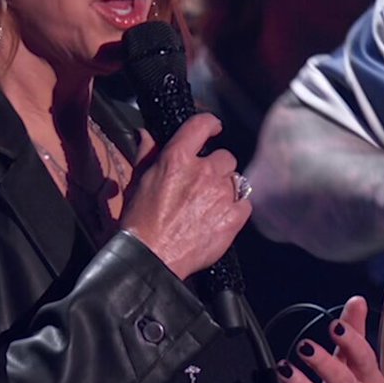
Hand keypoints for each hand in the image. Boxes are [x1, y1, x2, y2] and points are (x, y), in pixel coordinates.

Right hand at [120, 112, 249, 278]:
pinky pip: (245, 203)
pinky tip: (220, 215)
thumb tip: (146, 134)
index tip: (213, 128)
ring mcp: (222, 195)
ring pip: (236, 179)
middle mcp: (204, 172)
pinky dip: (236, 207)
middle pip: (225, 156)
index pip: (202, 125)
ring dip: (226, 187)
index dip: (210, 123)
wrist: (151, 258)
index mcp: (177, 159)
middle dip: (215, 167)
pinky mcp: (233, 217)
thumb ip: (146, 152)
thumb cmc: (140, 222)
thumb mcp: (137, 181)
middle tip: (202, 183)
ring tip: (209, 203)